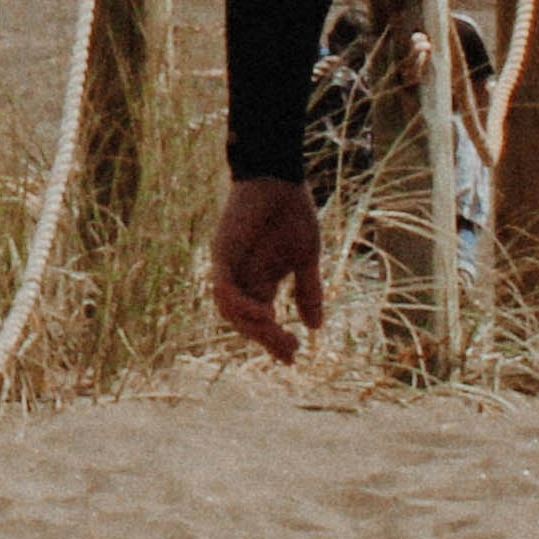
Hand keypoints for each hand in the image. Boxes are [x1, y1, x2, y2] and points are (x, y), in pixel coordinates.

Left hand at [210, 176, 326, 360]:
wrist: (280, 178)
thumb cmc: (292, 212)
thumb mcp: (306, 258)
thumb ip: (307, 291)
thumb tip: (315, 327)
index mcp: (261, 281)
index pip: (263, 321)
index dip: (275, 341)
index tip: (293, 359)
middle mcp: (242, 278)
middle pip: (246, 321)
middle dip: (267, 339)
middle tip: (290, 350)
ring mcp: (230, 266)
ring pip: (231, 310)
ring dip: (252, 327)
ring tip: (277, 333)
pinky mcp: (223, 252)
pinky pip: (223, 287)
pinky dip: (239, 304)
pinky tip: (263, 313)